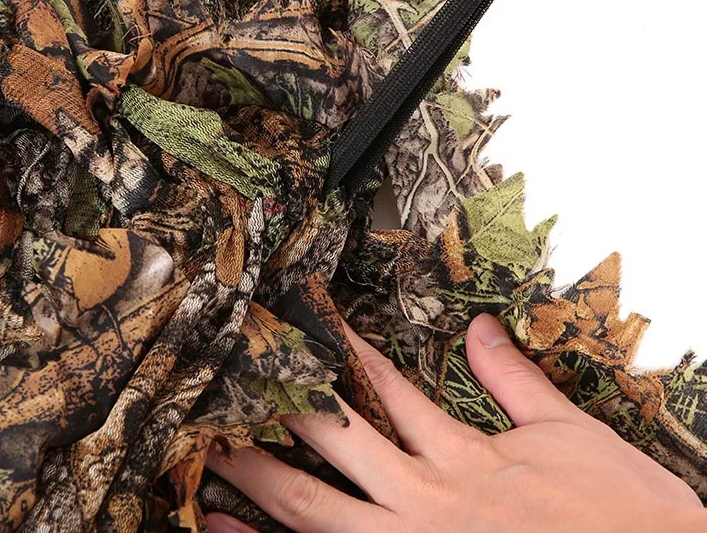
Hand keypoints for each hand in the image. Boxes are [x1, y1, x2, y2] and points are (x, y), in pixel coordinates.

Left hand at [203, 313, 705, 531]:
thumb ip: (515, 381)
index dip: (339, 350)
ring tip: (209, 466)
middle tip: (222, 387)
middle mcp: (431, 504)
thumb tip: (483, 329)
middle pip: (334, 446)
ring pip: (320, 517)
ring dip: (261, 486)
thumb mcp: (570, 436)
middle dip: (275, 413)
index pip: (387, 388)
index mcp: (465, 458)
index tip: (301, 322)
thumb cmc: (624, 519)